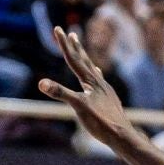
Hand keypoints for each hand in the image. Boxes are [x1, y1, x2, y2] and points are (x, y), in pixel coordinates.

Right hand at [37, 27, 135, 151]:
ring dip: (85, 59)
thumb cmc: (100, 122)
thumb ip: (60, 93)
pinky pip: (99, 81)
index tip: (57, 29)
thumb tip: (41, 83)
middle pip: (84, 61)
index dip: (64, 44)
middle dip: (75, 47)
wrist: (122, 135)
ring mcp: (104, 90)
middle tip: (71, 33)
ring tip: (83, 51)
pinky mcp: (108, 99)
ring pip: (92, 70)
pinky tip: (98, 75)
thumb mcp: (78, 106)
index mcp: (90, 81)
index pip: (73, 59)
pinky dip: (95, 75)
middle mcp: (98, 82)